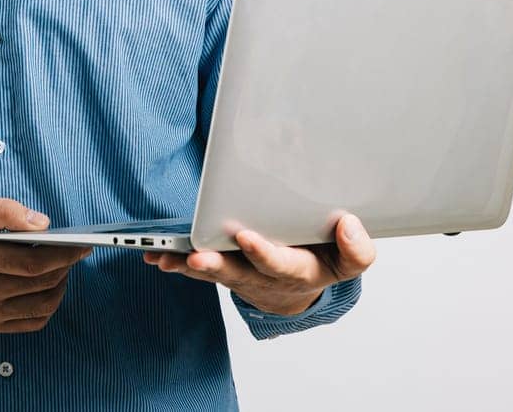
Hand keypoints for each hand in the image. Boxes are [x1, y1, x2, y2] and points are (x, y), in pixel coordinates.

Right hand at [0, 193, 92, 332]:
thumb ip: (5, 210)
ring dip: (59, 286)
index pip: (34, 261)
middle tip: (75, 251)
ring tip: (61, 267)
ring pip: (41, 306)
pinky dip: (46, 306)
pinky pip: (30, 323)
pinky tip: (46, 287)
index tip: (84, 244)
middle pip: (42, 283)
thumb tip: (43, 224)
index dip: (66, 253)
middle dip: (66, 266)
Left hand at [142, 213, 375, 315]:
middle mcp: (264, 276)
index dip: (264, 253)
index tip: (247, 237)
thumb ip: (355, 249)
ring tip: (164, 258)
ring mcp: (241, 274)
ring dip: (187, 265)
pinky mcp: (223, 269)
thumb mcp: (349, 260)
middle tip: (196, 256)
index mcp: (297, 270)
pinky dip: (176, 262)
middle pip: (238, 272)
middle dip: (216, 264)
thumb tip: (349, 225)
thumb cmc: (323, 260)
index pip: (280, 264)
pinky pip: (197, 268)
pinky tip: (156, 256)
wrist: (302, 286)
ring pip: (212, 271)